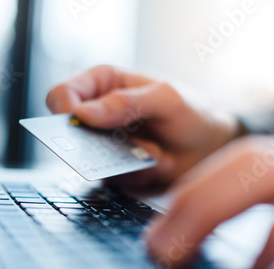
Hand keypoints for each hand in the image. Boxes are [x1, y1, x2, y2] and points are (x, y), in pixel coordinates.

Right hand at [46, 65, 237, 188]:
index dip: (63, 112)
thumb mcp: (165, 99)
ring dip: (125, 162)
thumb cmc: (191, 111)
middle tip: (125, 147)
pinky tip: (160, 162)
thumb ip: (126, 102)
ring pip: (90, 160)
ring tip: (157, 153)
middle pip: (67, 133)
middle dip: (96, 145)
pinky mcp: (114, 169)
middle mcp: (98, 115)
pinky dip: (137, 174)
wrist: (211, 145)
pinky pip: (111, 178)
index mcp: (102, 84)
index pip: (62, 95)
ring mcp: (104, 144)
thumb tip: (83, 113)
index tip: (81, 126)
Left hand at [146, 136, 273, 268]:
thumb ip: (224, 199)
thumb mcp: (260, 186)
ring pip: (234, 202)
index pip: (192, 187)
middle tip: (161, 256)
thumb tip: (176, 230)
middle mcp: (263, 159)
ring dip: (202, 232)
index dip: (167, 218)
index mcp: (243, 158)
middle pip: (205, 194)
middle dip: (176, 229)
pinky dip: (267, 246)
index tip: (153, 242)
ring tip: (185, 258)